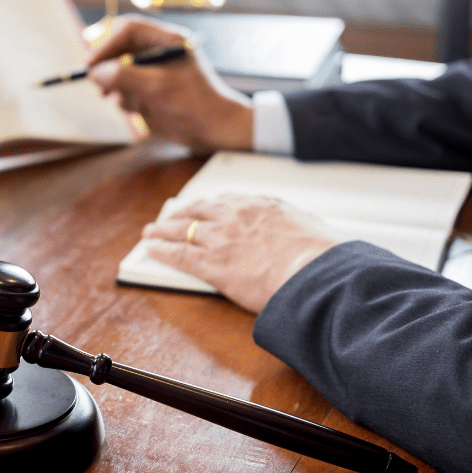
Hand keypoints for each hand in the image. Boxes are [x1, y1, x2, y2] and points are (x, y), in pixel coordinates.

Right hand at [86, 15, 253, 152]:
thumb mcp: (157, 87)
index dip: (107, 44)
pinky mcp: (153, 92)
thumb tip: (95, 72)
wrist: (218, 131)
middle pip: (121, 49)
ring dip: (114, 85)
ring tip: (116, 100)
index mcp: (167, 40)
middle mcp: (159, 53)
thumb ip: (124, 76)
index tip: (92, 64)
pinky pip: (127, 90)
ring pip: (121, 71)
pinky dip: (123, 99)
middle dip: (107, 66)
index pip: (128, 30)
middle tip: (96, 83)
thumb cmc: (195, 103)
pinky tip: (131, 109)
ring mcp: (155, 73)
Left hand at [142, 195, 338, 312]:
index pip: (227, 201)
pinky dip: (161, 250)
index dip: (209, 206)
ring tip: (152, 232)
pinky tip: (152, 249)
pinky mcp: (211, 263)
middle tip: (170, 216)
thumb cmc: (320, 257)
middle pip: (199, 210)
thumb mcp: (309, 229)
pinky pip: (178, 254)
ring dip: (163, 230)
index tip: (203, 208)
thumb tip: (302, 236)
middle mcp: (235, 216)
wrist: (314, 272)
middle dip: (181, 213)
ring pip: (182, 229)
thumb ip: (294, 228)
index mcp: (261, 205)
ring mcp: (221, 238)